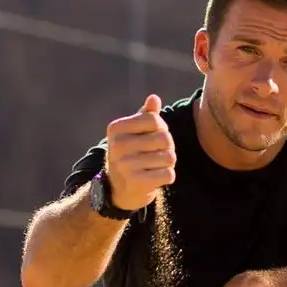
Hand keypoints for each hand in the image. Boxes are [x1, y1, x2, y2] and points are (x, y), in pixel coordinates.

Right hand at [104, 94, 175, 210]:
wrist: (117, 189)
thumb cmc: (131, 153)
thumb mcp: (134, 132)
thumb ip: (146, 115)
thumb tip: (154, 98)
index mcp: (116, 128)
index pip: (154, 119)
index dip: (161, 127)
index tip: (153, 136)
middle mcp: (118, 146)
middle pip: (165, 139)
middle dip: (168, 147)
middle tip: (157, 153)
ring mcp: (126, 165)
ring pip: (170, 157)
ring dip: (168, 163)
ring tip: (155, 165)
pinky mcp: (137, 183)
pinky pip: (168, 174)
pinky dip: (167, 176)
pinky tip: (155, 177)